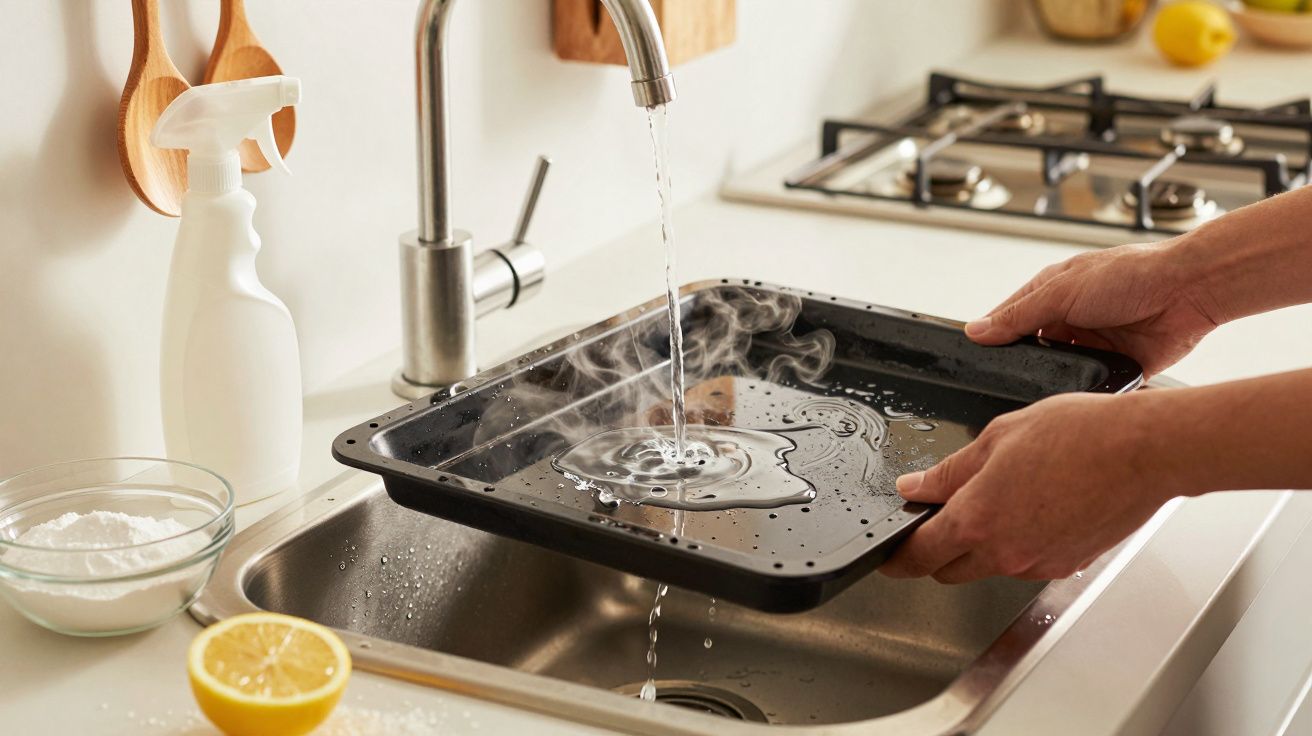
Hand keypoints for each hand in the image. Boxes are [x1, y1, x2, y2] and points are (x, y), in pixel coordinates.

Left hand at [881, 392, 1172, 583]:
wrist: (1146, 451)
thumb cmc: (1081, 434)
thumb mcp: (998, 437)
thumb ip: (950, 471)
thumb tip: (916, 488)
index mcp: (978, 519)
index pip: (920, 556)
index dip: (898, 559)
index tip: (889, 557)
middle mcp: (1006, 552)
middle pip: (950, 570)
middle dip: (937, 551)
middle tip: (940, 517)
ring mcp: (1039, 563)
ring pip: (990, 566)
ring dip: (982, 544)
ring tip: (1002, 496)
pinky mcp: (1068, 564)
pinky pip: (1028, 561)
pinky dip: (1020, 543)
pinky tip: (1035, 506)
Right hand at [964, 242, 1218, 376]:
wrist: (1189, 290)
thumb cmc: (1132, 274)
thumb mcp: (1062, 291)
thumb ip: (1018, 315)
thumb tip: (976, 331)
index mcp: (1054, 296)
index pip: (1010, 322)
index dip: (993, 341)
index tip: (979, 361)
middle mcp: (1072, 322)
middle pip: (1035, 353)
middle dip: (1027, 367)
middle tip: (1014, 382)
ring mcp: (1095, 346)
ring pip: (1063, 375)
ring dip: (1058, 382)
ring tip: (1048, 391)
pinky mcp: (1120, 368)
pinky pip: (1096, 388)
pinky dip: (1088, 394)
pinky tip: (1080, 398)